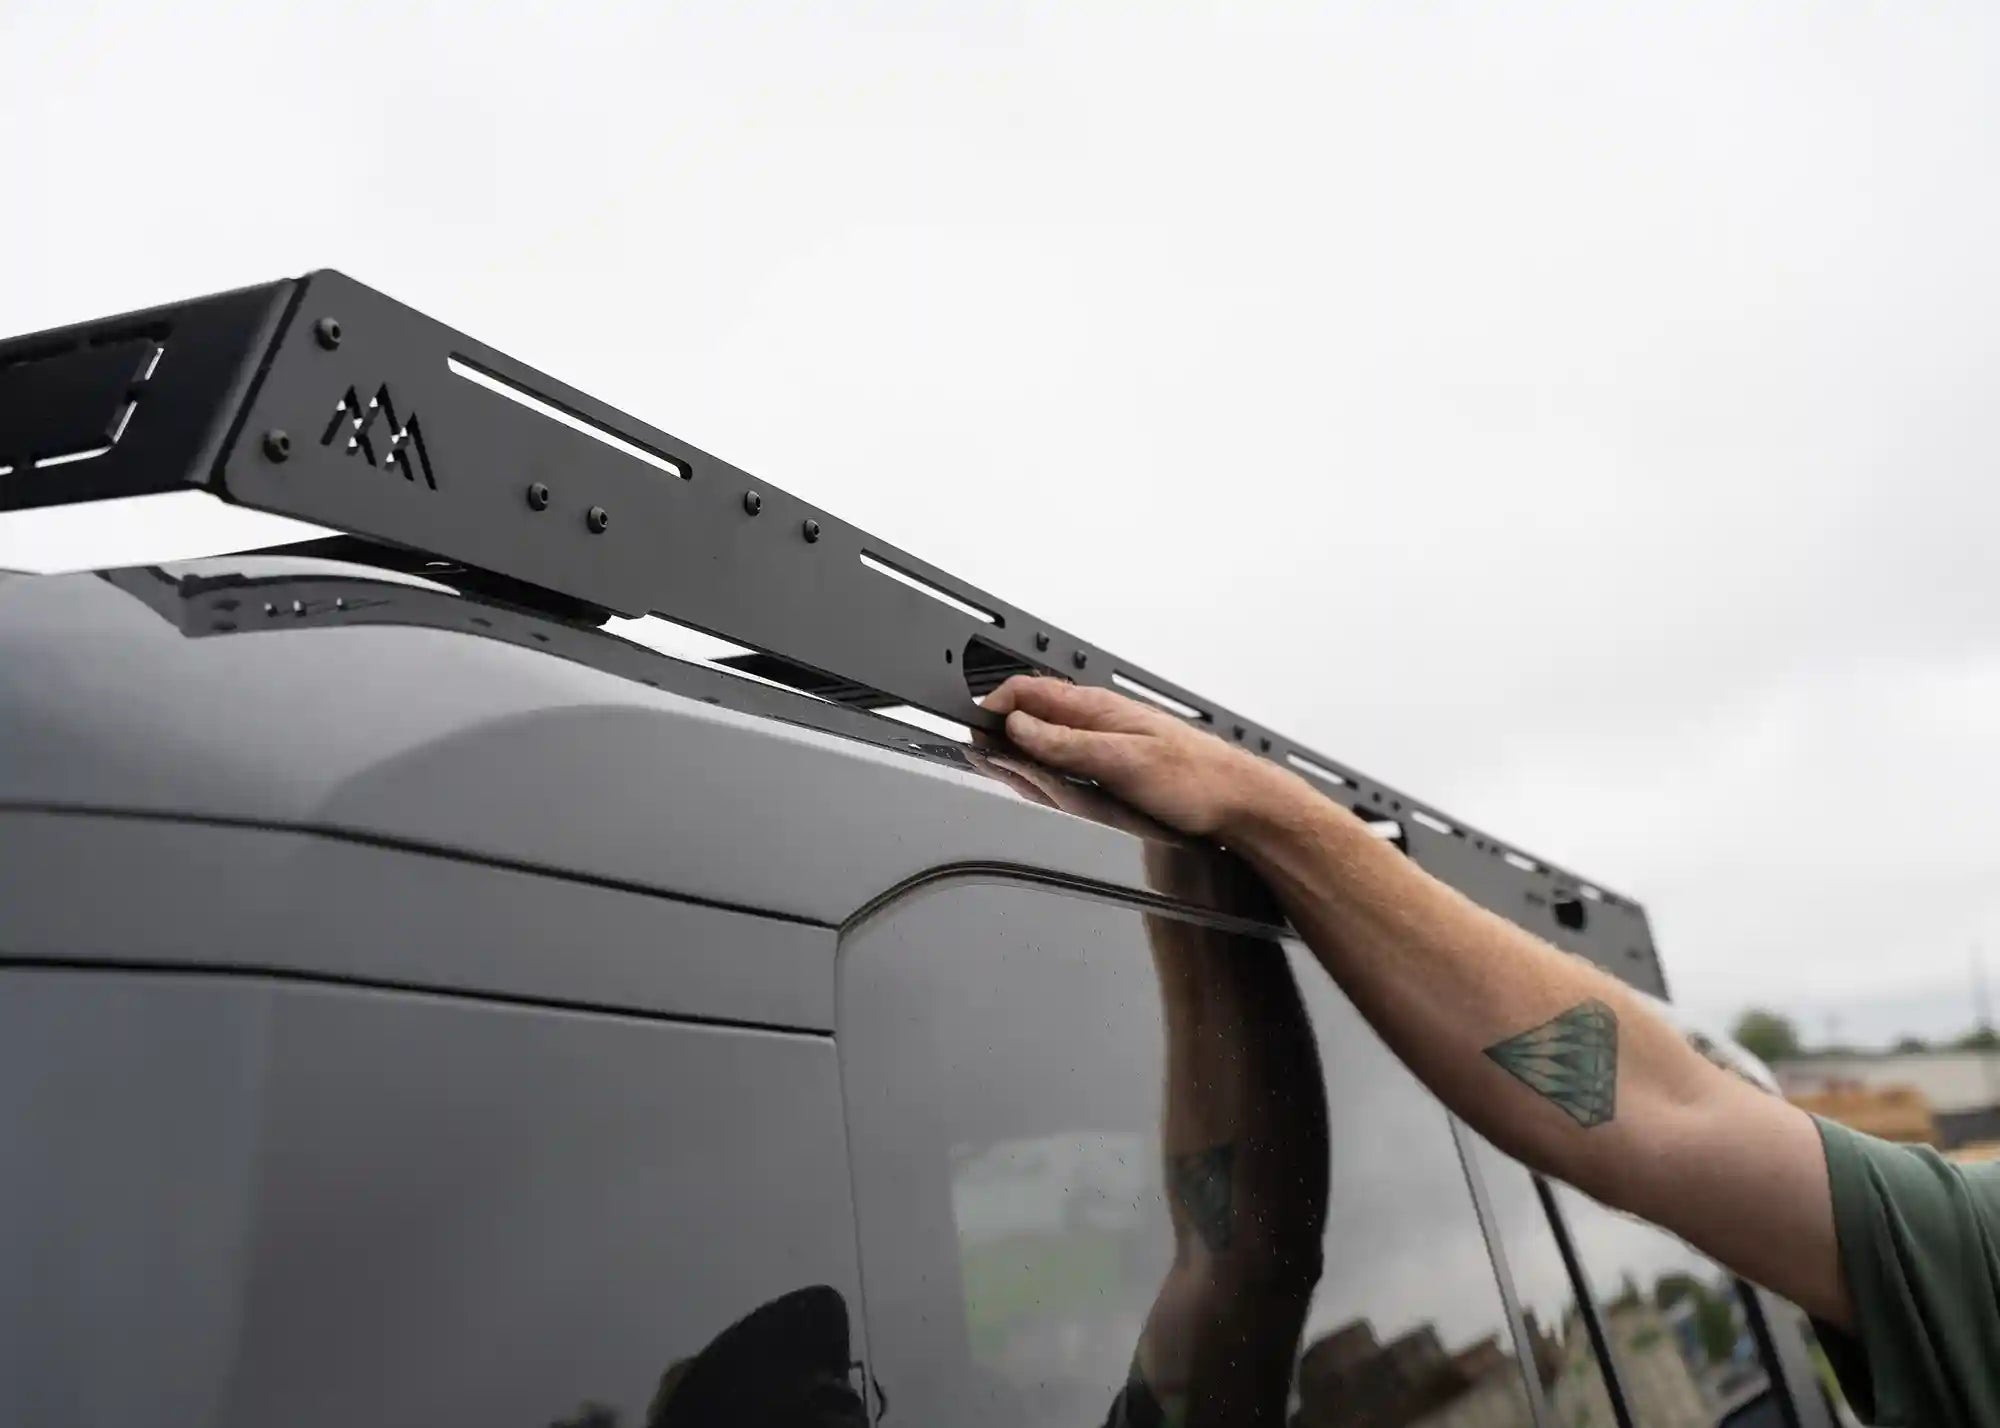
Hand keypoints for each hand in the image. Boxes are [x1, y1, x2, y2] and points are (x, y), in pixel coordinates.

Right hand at [981, 676, 1306, 839]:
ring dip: (1023, 736)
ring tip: (999, 751)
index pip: (1029, 690)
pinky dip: (1048, 754)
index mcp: (1098, 707)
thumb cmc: (1195, 780)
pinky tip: (1046, 767)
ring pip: (1053, 728)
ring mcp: (1112, 736)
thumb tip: (1018, 726)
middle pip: (1037, 707)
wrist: (1239, 801)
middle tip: (976, 740)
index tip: (970, 724)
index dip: (994, 703)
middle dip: (1002, 719)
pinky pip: (1071, 748)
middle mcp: (1103, 716)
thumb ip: (1067, 743)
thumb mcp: (1121, 760)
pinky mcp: (1121, 758)